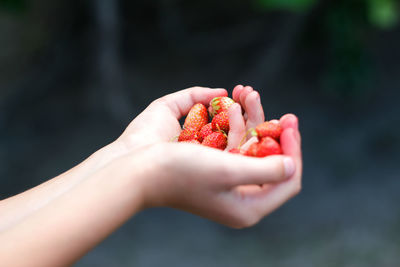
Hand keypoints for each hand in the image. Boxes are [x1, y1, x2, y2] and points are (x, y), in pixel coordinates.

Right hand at [114, 87, 301, 227]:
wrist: (137, 170)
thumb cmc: (181, 172)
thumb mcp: (229, 172)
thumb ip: (267, 170)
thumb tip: (292, 166)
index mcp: (246, 205)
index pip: (286, 178)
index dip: (293, 150)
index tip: (290, 123)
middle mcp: (237, 192)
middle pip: (268, 158)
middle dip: (272, 128)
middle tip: (282, 110)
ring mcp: (222, 176)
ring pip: (248, 144)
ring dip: (250, 115)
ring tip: (247, 92)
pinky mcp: (208, 161)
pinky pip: (228, 139)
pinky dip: (231, 119)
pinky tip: (230, 101)